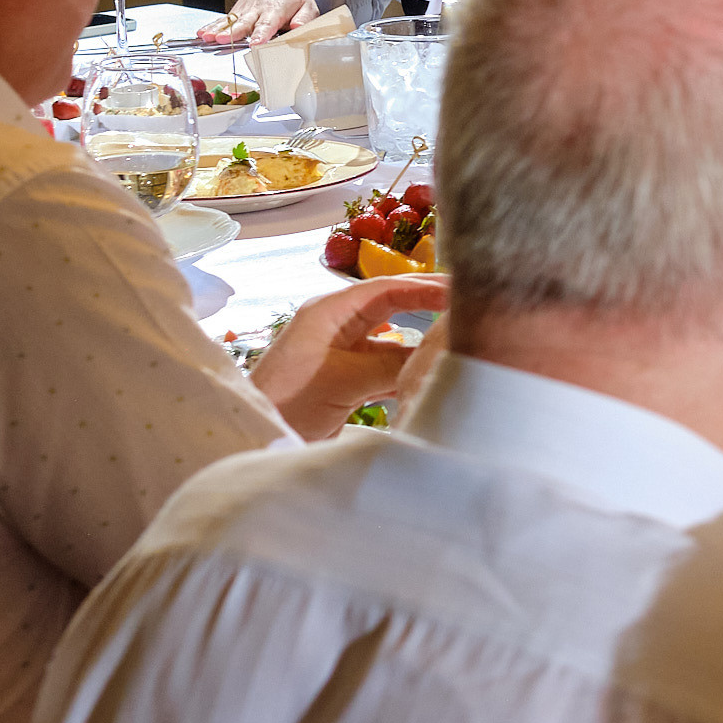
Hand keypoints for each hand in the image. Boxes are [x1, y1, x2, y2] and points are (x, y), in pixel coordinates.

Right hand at [203, 0, 317, 44]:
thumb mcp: (308, 6)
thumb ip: (305, 19)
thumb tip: (299, 27)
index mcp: (276, 9)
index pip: (268, 23)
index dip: (262, 33)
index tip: (256, 43)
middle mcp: (258, 9)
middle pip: (245, 22)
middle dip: (234, 32)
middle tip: (222, 39)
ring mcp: (245, 9)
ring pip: (230, 20)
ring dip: (217, 29)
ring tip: (206, 37)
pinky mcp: (237, 11)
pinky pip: (223, 19)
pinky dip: (212, 25)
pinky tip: (201, 33)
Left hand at [247, 272, 451, 438]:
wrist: (255, 435)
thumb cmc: (287, 401)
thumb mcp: (343, 381)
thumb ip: (390, 364)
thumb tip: (433, 355)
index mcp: (330, 311)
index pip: (386, 288)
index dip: (425, 287)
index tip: (460, 289)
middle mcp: (337, 325)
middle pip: (392, 307)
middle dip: (427, 306)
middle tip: (467, 306)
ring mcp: (341, 352)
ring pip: (391, 339)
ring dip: (420, 341)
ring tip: (457, 339)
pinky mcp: (343, 378)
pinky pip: (384, 366)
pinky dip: (406, 369)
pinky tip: (430, 373)